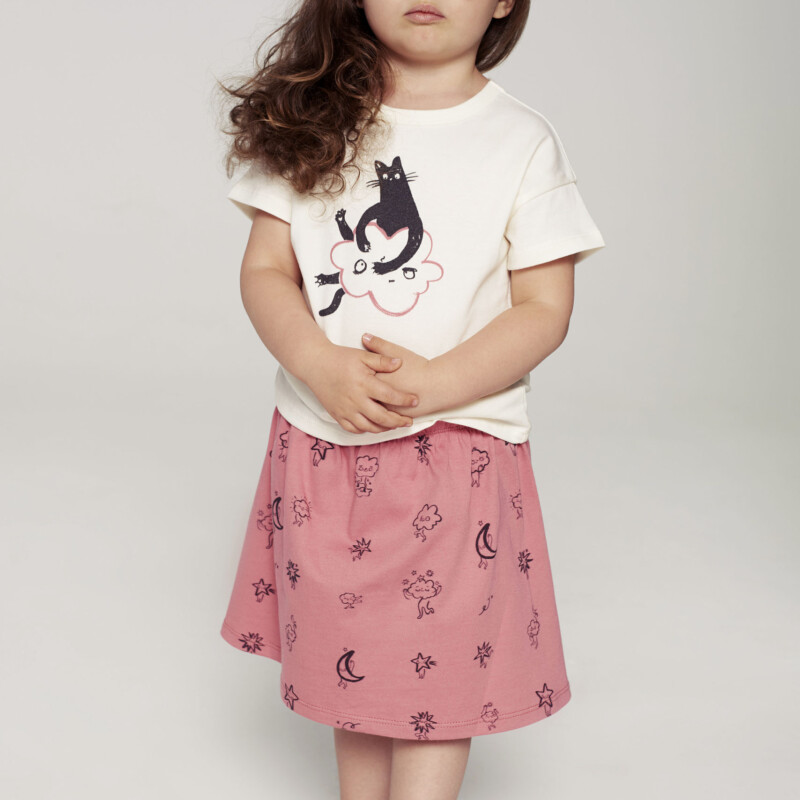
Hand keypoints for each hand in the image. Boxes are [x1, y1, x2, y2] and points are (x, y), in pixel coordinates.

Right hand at [301, 341, 419, 434]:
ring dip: (384, 429)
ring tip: (394, 425)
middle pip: (382, 418)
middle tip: (409, 421)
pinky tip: (374, 426)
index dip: (405, 400)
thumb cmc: (339, 358)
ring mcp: (345, 410)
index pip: (390, 396)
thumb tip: (400, 363)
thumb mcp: (362, 356)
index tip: (415, 401)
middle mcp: (355, 400)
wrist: (314, 364)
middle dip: (398, 421)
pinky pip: (354, 429)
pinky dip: (366, 430)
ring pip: (368, 427)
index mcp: (363, 383)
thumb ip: (382, 360)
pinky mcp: (337, 415)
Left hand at [360, 333, 440, 416]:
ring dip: (365, 411)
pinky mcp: (395, 417)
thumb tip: (364, 337)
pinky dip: (375, 420)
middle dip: (355, 397)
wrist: (437, 385)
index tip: (352, 376)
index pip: (356, 381)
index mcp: (374, 381)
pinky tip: (376, 414)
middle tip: (354, 392)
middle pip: (359, 399)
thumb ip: (379, 345)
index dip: (352, 378)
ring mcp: (386, 410)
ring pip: (368, 414)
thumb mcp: (396, 351)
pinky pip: (381, 422)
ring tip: (363, 405)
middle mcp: (377, 397)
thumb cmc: (417, 367)